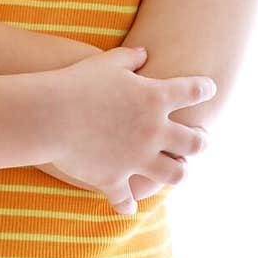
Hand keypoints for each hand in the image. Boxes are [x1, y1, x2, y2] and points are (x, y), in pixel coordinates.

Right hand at [49, 45, 214, 214]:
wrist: (48, 115)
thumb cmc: (77, 82)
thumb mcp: (107, 62)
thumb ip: (131, 58)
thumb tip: (144, 53)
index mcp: (156, 98)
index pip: (194, 91)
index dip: (204, 89)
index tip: (209, 89)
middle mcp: (154, 132)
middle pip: (194, 143)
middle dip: (202, 141)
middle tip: (202, 140)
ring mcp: (136, 159)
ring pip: (174, 175)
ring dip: (179, 173)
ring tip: (178, 170)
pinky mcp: (114, 179)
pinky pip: (127, 198)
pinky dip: (128, 203)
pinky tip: (129, 204)